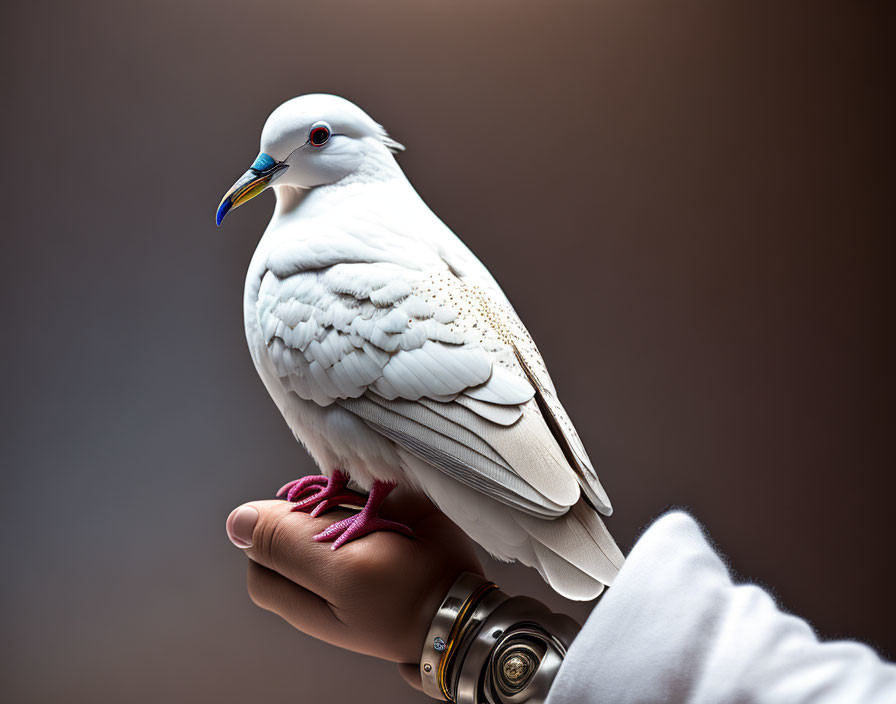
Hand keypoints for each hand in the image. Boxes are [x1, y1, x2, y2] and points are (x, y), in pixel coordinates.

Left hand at [225, 487, 481, 687]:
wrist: (462, 598)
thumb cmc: (401, 596)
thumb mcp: (340, 572)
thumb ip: (285, 543)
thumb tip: (235, 519)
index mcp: (298, 592)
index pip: (259, 550)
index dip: (277, 528)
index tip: (313, 519)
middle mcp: (318, 571)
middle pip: (291, 524)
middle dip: (316, 509)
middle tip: (352, 521)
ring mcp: (346, 551)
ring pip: (321, 506)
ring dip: (343, 499)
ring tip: (378, 520)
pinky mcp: (373, 532)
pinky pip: (353, 499)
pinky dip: (365, 493)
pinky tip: (388, 508)